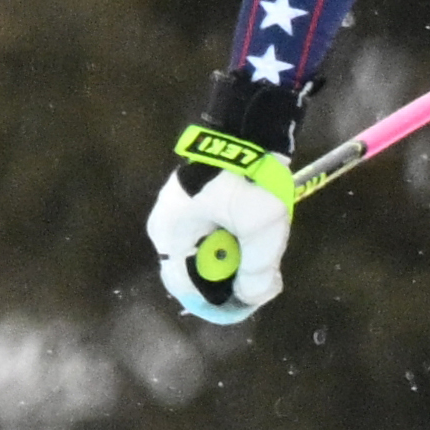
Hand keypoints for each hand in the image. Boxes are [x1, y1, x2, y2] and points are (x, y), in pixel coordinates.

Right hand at [149, 122, 296, 324]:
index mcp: (170, 236)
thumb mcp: (262, 229)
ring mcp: (178, 213)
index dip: (219, 301)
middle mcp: (166, 228)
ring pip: (208, 252)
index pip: (188, 289)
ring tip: (259, 240)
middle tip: (261, 269)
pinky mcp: (194, 202)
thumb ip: (257, 271)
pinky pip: (211, 233)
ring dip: (235, 254)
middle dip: (231, 275)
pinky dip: (233, 236)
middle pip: (200, 271)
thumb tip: (253, 296)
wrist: (251, 127)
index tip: (248, 299)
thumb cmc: (250, 179)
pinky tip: (253, 225)